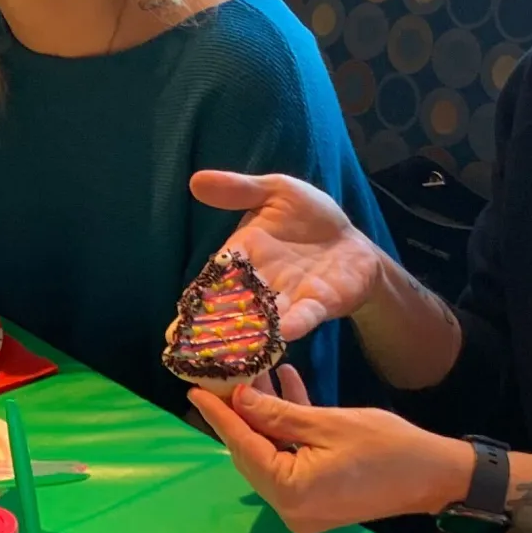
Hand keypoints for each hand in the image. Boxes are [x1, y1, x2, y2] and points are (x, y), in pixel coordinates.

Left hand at [189, 364, 473, 532]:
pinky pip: (290, 461)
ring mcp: (302, 509)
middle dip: (240, 413)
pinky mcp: (316, 501)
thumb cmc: (387, 447)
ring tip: (257, 372)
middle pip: (252, 453)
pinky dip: (288, 431)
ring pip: (270, 454)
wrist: (435, 476)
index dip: (219, 414)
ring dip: (266, 416)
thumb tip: (238, 399)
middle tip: (222, 376)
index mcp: (289, 491)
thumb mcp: (328, 423)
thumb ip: (278, 414)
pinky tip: (285, 388)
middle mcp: (288, 508)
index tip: (195, 388)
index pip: (243, 446)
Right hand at [190, 170, 394, 341]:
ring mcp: (290, 297)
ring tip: (229, 351)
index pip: (214, 279)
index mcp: (244, 255)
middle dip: (213, 328)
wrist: (354, 240)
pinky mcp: (320, 304)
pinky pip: (304, 316)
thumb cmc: (311, 217)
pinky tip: (284, 333)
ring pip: (263, 319)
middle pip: (232, 308)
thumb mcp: (276, 192)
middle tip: (188, 349)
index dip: (195, 301)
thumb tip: (195, 180)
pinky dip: (294, 324)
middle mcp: (261, 282)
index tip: (177, 325)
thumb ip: (239, 190)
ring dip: (248, 334)